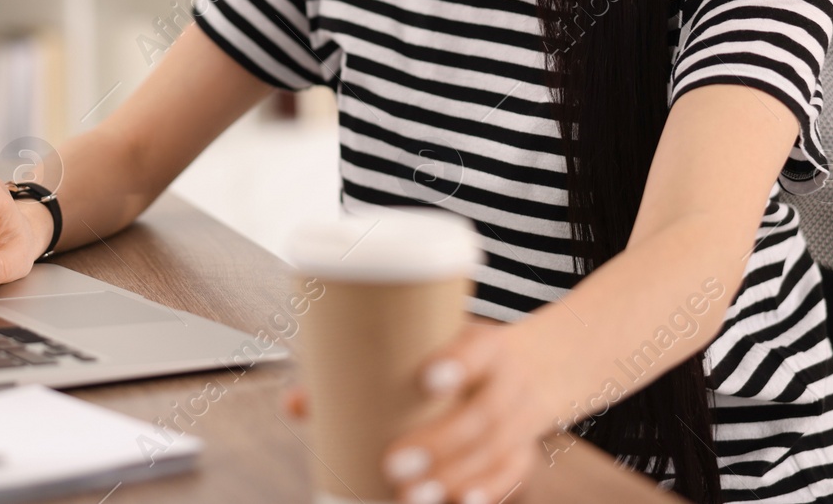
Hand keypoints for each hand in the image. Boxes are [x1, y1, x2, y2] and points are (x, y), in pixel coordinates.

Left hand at [380, 321, 559, 503]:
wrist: (535, 367)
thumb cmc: (457, 358)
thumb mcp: (431, 346)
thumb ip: (366, 372)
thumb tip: (296, 404)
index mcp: (486, 345)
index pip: (478, 349)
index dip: (456, 364)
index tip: (425, 379)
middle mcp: (509, 381)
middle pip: (483, 413)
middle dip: (440, 442)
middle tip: (392, 464)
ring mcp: (522, 420)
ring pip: (494, 451)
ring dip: (453, 477)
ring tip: (411, 496)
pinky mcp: (524, 451)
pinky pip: (510, 474)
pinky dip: (487, 491)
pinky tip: (461, 503)